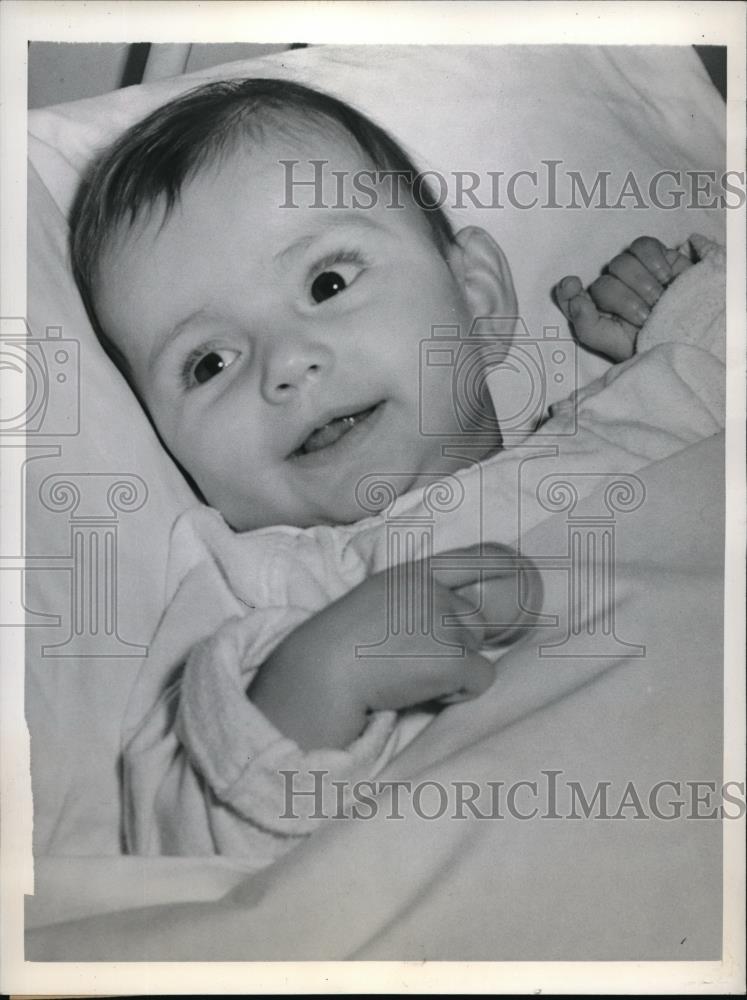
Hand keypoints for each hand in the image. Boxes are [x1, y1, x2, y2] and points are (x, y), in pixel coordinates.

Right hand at [248, 545, 522, 750]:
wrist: (323, 673)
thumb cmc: (337, 647)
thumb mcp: (373, 602)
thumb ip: (409, 601)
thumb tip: (446, 619)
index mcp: (411, 575)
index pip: (470, 559)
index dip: (500, 563)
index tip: (520, 568)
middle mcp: (434, 592)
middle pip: (473, 622)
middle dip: (456, 644)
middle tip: (413, 660)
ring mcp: (445, 623)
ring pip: (477, 651)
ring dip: (453, 670)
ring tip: (409, 675)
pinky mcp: (454, 658)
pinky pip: (481, 680)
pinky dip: (459, 692)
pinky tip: (423, 691)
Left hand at [554, 236, 692, 361]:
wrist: (694, 333)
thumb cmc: (653, 342)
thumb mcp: (615, 345)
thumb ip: (586, 325)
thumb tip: (574, 297)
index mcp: (594, 312)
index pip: (569, 294)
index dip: (569, 291)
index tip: (573, 287)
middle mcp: (609, 290)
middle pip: (602, 284)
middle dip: (625, 302)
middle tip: (646, 317)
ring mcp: (631, 272)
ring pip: (621, 264)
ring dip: (642, 285)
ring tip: (659, 300)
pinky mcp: (655, 256)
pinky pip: (642, 246)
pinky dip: (653, 262)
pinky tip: (666, 277)